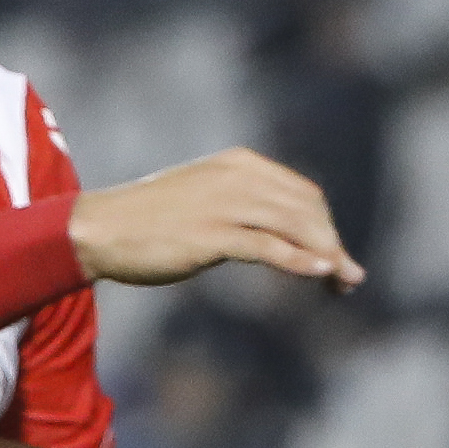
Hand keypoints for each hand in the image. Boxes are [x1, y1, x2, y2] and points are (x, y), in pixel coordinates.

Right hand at [67, 147, 361, 289]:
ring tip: (344, 283)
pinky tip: (321, 274)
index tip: (335, 257)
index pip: (303, 193)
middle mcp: (239, 178)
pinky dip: (300, 260)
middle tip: (349, 279)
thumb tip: (271, 231)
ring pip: (295, 227)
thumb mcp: (200, 196)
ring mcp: (225, 205)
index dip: (326, 226)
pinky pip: (268, 246)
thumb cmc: (146, 219)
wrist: (99, 228)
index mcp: (239, 164)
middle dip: (334, 243)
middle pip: (307, 210)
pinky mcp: (211, 235)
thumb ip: (238, 204)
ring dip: (327, 255)